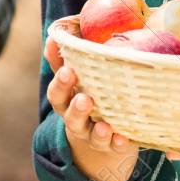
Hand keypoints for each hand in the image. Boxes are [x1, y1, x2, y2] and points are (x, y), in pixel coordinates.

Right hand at [44, 36, 138, 172]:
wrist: (102, 136)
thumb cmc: (90, 93)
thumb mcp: (78, 76)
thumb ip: (66, 56)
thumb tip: (55, 32)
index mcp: (67, 99)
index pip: (57, 92)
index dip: (61, 82)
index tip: (68, 70)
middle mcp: (76, 119)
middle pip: (70, 116)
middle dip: (76, 108)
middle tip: (84, 98)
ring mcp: (93, 135)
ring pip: (91, 135)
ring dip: (97, 131)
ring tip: (104, 125)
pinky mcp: (112, 146)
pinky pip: (114, 148)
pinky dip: (117, 144)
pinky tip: (123, 138)